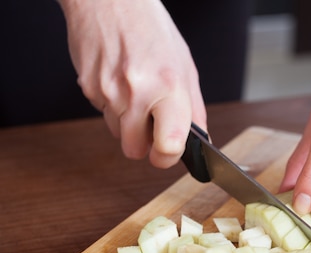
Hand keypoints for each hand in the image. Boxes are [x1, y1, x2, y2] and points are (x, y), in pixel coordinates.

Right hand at [58, 0, 205, 167]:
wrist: (109, 0)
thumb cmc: (152, 30)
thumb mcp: (186, 69)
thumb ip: (194, 111)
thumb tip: (201, 142)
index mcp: (169, 88)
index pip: (167, 146)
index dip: (167, 158)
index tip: (168, 154)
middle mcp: (137, 92)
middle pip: (134, 150)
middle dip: (143, 143)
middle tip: (151, 123)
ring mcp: (109, 91)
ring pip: (117, 133)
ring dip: (127, 122)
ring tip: (136, 91)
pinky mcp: (88, 88)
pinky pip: (103, 113)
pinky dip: (112, 104)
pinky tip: (119, 80)